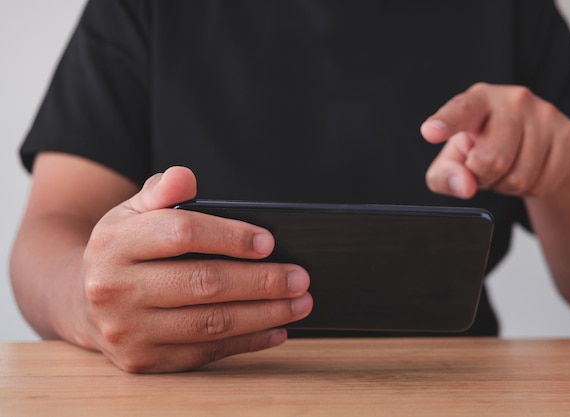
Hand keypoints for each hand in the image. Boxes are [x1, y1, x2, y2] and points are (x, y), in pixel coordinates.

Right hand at [81, 167, 311, 372]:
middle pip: (203, 282)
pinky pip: (205, 352)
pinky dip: (247, 342)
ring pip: (210, 323)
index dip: (230, 236)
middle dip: (261, 281)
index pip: (182, 233)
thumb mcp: (133, 212)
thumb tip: (185, 177)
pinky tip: (276, 330)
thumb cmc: (125, 250)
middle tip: (300, 277)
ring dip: (263, 314)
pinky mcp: (143, 360)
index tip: (269, 242)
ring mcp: (128, 330)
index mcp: (115, 242)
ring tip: (299, 303)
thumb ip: (161, 191)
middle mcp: (115, 288)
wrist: (84, 301)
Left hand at [420, 83, 569, 198]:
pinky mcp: (568, 134)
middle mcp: (513, 100)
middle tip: (483, 167)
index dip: (445, 123)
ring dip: (506, 185)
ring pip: (520, 177)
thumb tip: (464, 186)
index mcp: (477, 100)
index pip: (461, 111)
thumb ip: (445, 174)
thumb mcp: (453, 159)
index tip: (430, 132)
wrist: (532, 140)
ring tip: (505, 168)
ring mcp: (545, 114)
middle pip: (491, 160)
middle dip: (483, 176)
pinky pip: (543, 184)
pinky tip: (526, 170)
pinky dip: (529, 189)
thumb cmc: (481, 145)